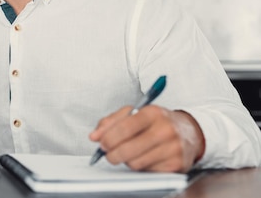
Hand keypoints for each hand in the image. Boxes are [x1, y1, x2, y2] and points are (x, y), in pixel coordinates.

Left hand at [89, 105, 204, 172]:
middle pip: (129, 150)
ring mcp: (173, 148)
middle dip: (112, 154)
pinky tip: (144, 158)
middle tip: (109, 154)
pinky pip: (148, 172)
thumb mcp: (134, 113)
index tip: (101, 144)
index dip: (108, 138)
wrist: (189, 131)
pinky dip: (141, 167)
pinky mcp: (177, 165)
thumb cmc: (156, 121)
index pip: (125, 128)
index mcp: (152, 113)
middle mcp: (165, 130)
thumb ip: (111, 122)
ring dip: (127, 161)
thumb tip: (94, 136)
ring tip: (129, 153)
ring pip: (136, 163)